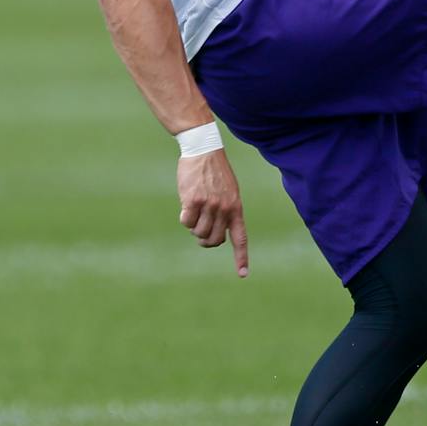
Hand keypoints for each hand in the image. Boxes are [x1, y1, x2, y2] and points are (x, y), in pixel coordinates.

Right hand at [177, 148, 248, 277]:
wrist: (204, 150)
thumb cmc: (215, 172)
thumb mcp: (229, 192)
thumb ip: (226, 211)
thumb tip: (214, 234)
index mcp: (236, 208)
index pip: (240, 238)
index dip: (241, 258)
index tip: (242, 274)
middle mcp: (224, 209)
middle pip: (213, 240)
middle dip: (204, 240)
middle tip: (199, 230)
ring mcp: (209, 205)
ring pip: (198, 232)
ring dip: (193, 227)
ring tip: (194, 211)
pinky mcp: (193, 200)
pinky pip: (186, 221)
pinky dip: (184, 217)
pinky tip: (186, 205)